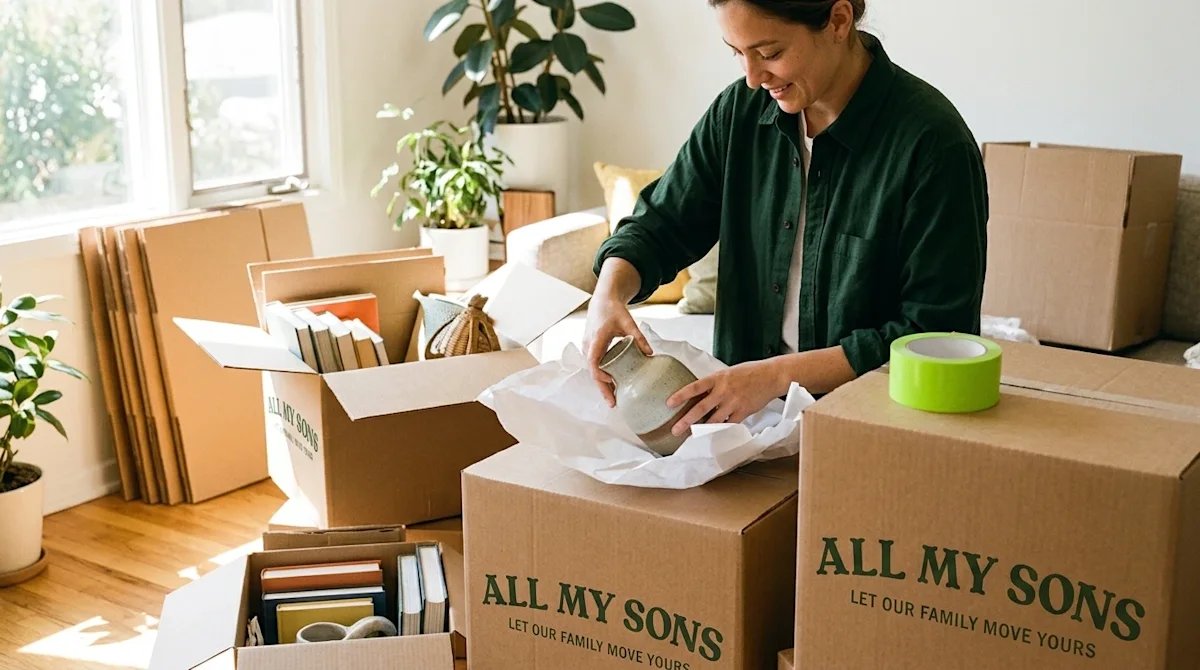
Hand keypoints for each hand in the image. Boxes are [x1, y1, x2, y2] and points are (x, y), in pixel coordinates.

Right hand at [582, 295, 652, 407]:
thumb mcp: (628, 322)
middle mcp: (589, 345)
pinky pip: (595, 366)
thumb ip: (639, 337)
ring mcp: (588, 347)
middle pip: (593, 372)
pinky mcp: (590, 349)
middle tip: (613, 404)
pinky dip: (602, 376)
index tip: (612, 383)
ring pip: (594, 370)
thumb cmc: (613, 310)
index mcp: (597, 339)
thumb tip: (650, 353)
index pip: (593, 362)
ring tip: (614, 399)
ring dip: (602, 384)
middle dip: (602, 389)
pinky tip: (612, 384)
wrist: (602, 300)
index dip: (601, 375)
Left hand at [665, 358, 787, 436]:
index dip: (681, 395)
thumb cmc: (748, 372)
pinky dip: (719, 430)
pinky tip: (711, 436)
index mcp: (717, 377)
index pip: (695, 387)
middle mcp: (723, 390)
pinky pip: (728, 424)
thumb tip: (698, 393)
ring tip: (690, 437)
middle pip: (701, 408)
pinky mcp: (743, 412)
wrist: (770, 376)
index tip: (668, 403)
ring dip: (701, 429)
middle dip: (686, 420)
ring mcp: (733, 403)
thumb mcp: (727, 372)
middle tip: (675, 430)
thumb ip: (714, 383)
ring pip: (713, 420)